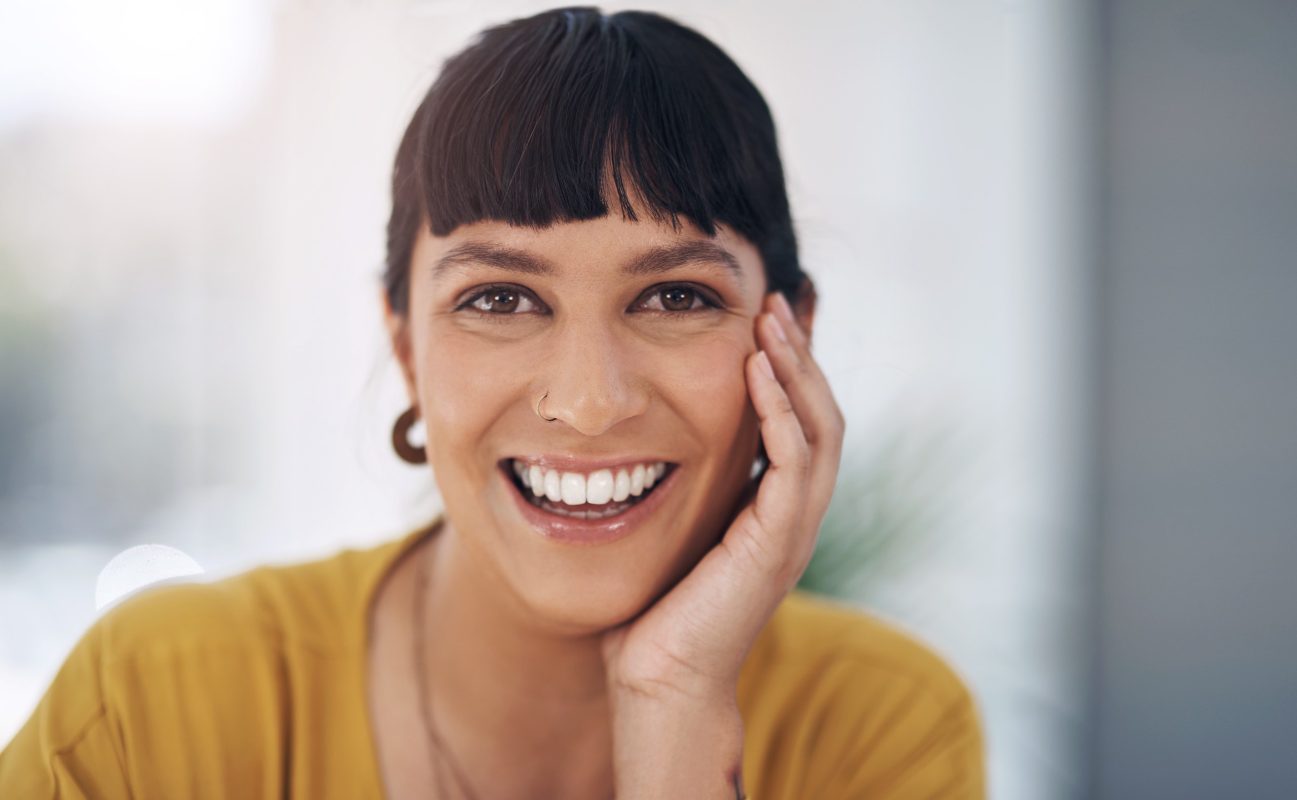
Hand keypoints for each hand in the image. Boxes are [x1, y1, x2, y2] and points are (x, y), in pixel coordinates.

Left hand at [601, 289, 845, 702]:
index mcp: (772, 510)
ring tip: (769, 320)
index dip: (786, 370)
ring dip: (796, 369)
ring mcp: (792, 530)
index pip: (799, 423)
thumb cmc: (654, 612)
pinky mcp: (777, 543)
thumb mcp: (674, 528)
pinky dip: (780, 411)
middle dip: (798, 354)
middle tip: (770, 302)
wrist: (660, 680)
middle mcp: (794, 516)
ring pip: (819, 430)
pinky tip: (757, 371)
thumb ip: (685, 486)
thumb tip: (648, 440)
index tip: (756, 320)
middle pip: (820, 415)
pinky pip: (792, 462)